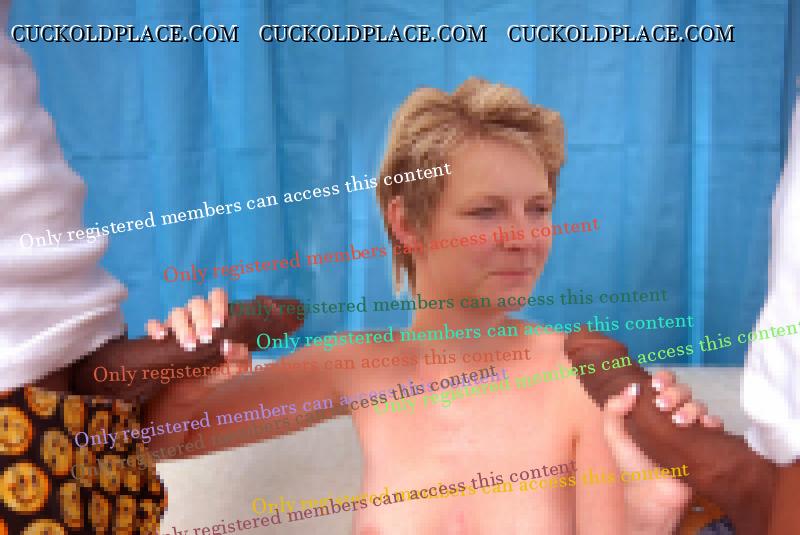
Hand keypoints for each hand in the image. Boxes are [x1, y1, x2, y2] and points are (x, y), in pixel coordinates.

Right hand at [145, 288, 250, 398]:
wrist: (181, 397)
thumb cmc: (207, 377)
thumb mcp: (225, 372)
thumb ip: (235, 361)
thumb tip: (237, 349)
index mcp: (214, 318)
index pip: (217, 297)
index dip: (219, 305)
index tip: (220, 323)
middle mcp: (195, 317)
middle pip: (197, 303)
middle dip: (202, 318)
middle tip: (207, 337)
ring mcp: (176, 325)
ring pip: (177, 313)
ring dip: (183, 327)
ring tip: (189, 344)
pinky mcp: (159, 337)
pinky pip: (154, 325)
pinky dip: (157, 328)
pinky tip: (161, 337)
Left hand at [603, 371, 722, 533]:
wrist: (650, 494)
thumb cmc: (631, 464)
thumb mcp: (614, 435)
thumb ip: (614, 409)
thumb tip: (633, 387)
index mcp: (653, 409)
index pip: (663, 384)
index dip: (664, 378)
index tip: (656, 384)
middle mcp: (672, 415)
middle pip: (683, 391)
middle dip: (675, 393)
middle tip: (662, 405)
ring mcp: (690, 429)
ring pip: (699, 406)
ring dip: (691, 408)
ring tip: (678, 422)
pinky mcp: (706, 444)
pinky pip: (716, 425)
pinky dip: (712, 421)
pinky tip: (703, 427)